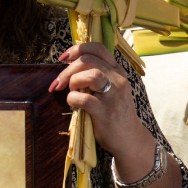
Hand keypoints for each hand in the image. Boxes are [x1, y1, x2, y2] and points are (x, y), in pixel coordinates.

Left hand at [50, 43, 150, 158]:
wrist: (129, 138)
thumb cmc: (115, 113)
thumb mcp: (112, 89)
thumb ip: (97, 75)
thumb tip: (70, 66)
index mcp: (117, 71)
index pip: (97, 48)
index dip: (77, 49)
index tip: (63, 58)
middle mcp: (118, 79)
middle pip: (88, 60)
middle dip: (68, 69)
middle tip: (59, 82)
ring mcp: (113, 96)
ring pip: (90, 75)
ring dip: (73, 81)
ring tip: (72, 92)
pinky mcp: (106, 112)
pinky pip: (84, 99)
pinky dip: (72, 99)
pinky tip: (73, 104)